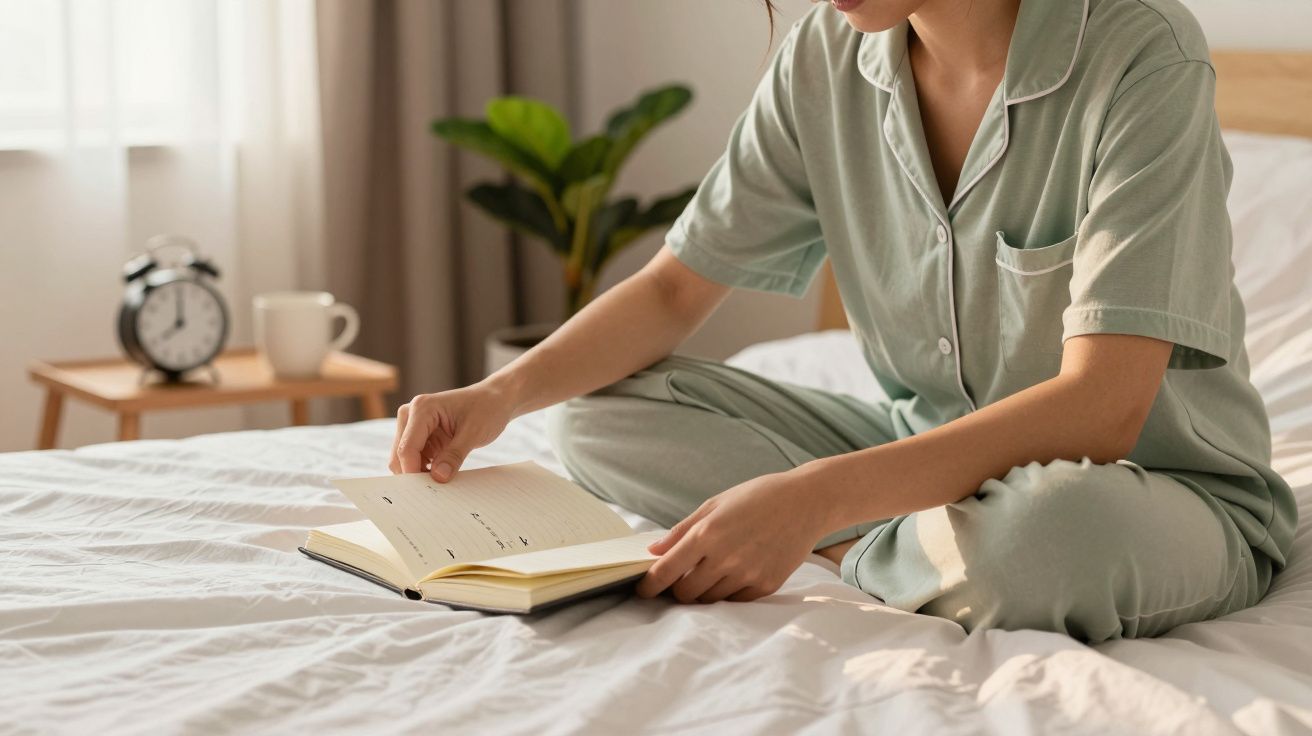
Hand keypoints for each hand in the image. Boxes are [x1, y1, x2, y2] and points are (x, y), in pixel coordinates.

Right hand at [389, 381, 517, 480]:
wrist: (494, 399)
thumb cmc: (486, 408)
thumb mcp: (474, 432)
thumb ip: (454, 455)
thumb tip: (438, 478)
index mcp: (422, 408)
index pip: (407, 447)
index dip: (413, 472)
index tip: (426, 492)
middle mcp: (411, 414)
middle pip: (400, 454)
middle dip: (414, 474)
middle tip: (434, 492)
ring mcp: (413, 425)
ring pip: (404, 459)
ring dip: (419, 473)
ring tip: (442, 481)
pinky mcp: (420, 435)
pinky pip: (415, 458)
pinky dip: (425, 469)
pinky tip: (442, 474)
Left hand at [636, 468, 833, 603]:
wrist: (807, 503)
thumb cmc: (757, 497)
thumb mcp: (714, 504)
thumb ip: (681, 531)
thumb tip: (653, 552)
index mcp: (707, 533)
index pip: (666, 572)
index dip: (649, 586)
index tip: (643, 590)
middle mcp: (725, 558)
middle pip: (685, 593)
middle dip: (677, 589)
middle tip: (681, 578)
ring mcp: (747, 574)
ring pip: (710, 600)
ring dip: (703, 591)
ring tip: (713, 569)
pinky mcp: (766, 585)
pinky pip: (736, 601)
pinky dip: (728, 592)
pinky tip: (735, 572)